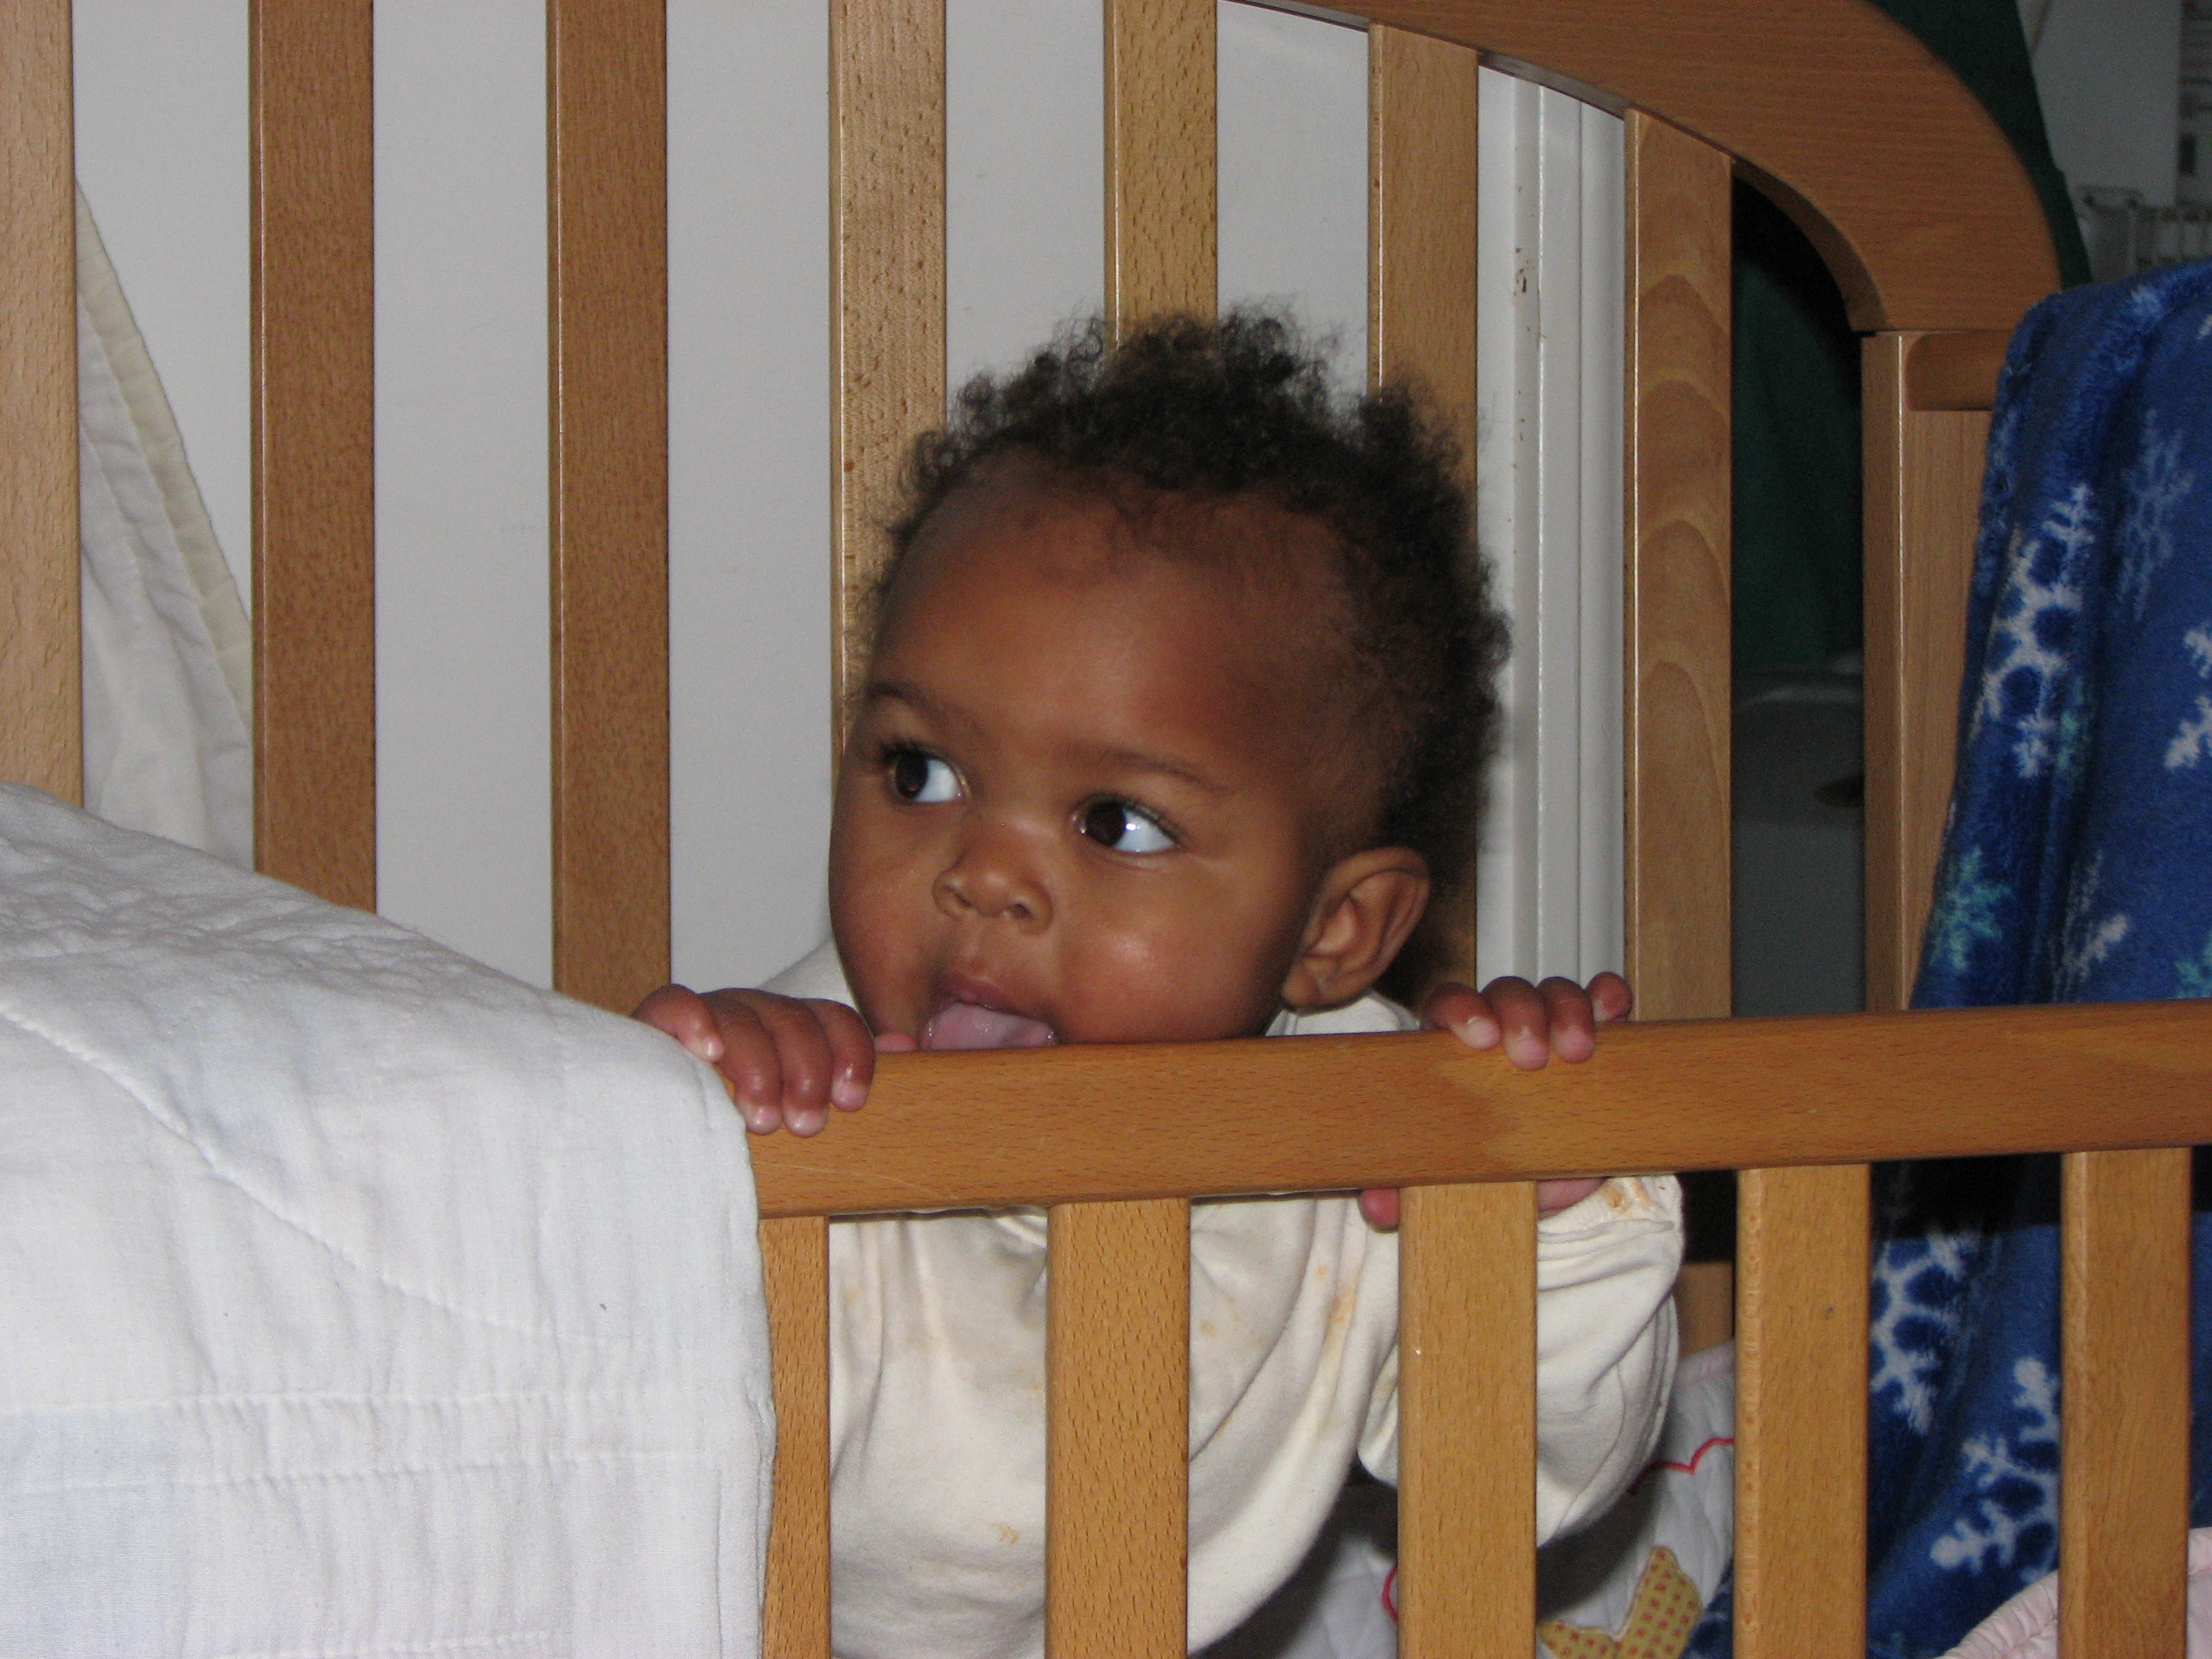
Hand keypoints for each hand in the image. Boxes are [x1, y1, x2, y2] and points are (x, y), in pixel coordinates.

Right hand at [633, 984, 878, 1135]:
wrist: (665, 1144)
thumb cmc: (742, 1129)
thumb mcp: (800, 1106)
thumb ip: (845, 1076)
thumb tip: (904, 1048)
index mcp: (790, 1027)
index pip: (832, 1017)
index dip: (850, 1052)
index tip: (851, 1101)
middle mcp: (752, 1013)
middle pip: (791, 1018)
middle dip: (806, 1071)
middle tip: (804, 1125)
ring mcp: (704, 1017)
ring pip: (742, 1016)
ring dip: (759, 1065)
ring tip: (763, 1118)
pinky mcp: (652, 1027)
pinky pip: (673, 1003)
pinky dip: (693, 1020)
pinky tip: (707, 1052)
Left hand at [1357, 971, 1632, 1229]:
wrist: (1541, 1191)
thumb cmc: (1482, 1174)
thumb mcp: (1447, 1184)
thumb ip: (1404, 1190)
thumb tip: (1377, 1204)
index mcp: (1453, 1053)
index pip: (1447, 1005)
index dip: (1462, 1008)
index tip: (1480, 1034)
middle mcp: (1501, 1030)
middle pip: (1504, 993)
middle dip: (1521, 1013)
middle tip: (1532, 1056)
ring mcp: (1549, 1029)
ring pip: (1552, 992)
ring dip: (1566, 1008)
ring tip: (1578, 1050)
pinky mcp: (1595, 1038)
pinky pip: (1600, 1000)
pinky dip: (1607, 997)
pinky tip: (1612, 1008)